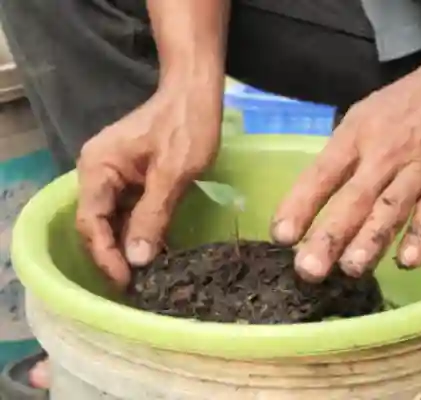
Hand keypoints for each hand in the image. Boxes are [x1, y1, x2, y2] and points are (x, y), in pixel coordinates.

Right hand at [76, 87, 220, 287]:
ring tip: (147, 277)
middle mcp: (98, 172)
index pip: (91, 221)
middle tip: (137, 286)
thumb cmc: (187, 126)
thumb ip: (153, 216)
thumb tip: (137, 260)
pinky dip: (141, 231)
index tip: (126, 281)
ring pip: (115, 220)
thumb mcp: (173, 174)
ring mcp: (115, 175)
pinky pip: (130, 211)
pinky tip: (156, 252)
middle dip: (114, 255)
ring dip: (128, 247)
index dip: (105, 255)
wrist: (197, 92)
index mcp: (97, 167)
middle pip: (98, 224)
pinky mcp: (133, 178)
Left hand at [271, 67, 420, 281]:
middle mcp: (385, 155)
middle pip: (354, 199)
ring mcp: (419, 172)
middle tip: (309, 269)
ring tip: (351, 269)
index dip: (301, 204)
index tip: (281, 235)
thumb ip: (339, 158)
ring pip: (392, 210)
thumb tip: (307, 202)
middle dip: (331, 235)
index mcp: (356, 137)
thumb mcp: (361, 119)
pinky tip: (407, 261)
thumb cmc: (401, 108)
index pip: (322, 173)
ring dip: (371, 241)